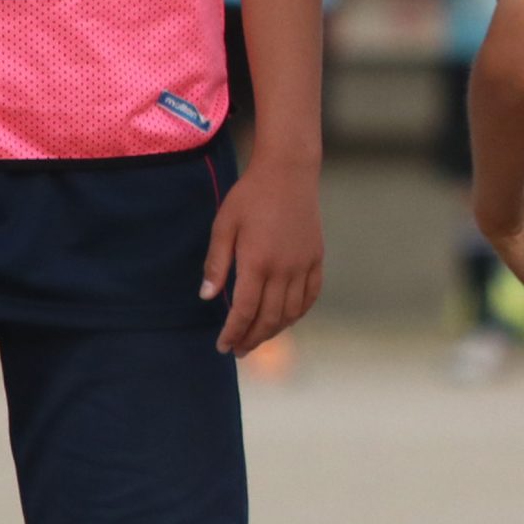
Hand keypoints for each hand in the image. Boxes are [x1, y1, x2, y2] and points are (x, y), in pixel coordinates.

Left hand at [202, 155, 326, 356]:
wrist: (288, 172)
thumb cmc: (250, 196)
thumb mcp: (224, 225)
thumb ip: (216, 264)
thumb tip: (207, 297)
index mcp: (257, 261)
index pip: (245, 310)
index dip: (233, 332)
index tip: (223, 346)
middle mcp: (284, 268)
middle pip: (269, 318)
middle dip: (252, 339)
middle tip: (238, 350)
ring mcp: (304, 265)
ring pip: (291, 312)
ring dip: (274, 331)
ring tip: (258, 338)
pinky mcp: (316, 258)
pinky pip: (311, 296)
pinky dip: (298, 313)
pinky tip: (286, 319)